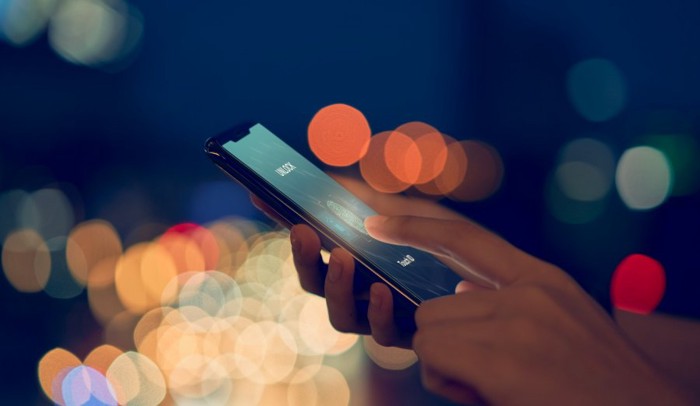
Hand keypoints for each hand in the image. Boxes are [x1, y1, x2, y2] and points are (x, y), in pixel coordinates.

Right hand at [251, 175, 466, 347]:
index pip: (311, 246)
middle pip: (316, 283)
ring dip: (335, 286)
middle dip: (302, 257)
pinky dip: (378, 312)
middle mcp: (363, 290)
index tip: (261, 197)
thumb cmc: (452, 239)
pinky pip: (384, 334)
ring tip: (342, 257)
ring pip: (339, 315)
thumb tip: (328, 176)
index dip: (284, 223)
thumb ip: (372, 196)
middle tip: (302, 230)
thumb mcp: (410, 207)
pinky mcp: (411, 334)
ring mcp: (384, 314)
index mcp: (356, 259)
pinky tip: (383, 289)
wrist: (502, 275)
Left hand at [364, 215, 693, 404]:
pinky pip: (433, 358)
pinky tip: (491, 396)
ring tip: (496, 387)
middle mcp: (528, 291)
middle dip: (443, 345)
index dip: (413, 226)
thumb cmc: (593, 384)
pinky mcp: (505, 359)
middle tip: (486, 374)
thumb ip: (506, 303)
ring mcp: (517, 322)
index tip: (374, 220)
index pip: (462, 238)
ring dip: (447, 367)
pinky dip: (449, 384)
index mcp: (541, 279)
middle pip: (433, 307)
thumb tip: (458, 293)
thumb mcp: (557, 325)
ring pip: (428, 334)